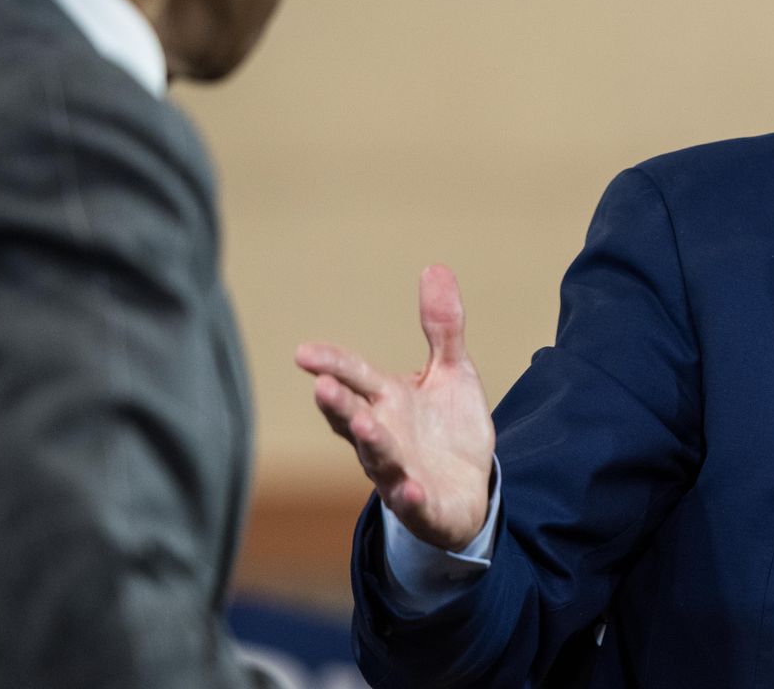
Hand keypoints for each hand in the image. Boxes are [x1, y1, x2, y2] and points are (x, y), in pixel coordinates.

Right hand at [296, 265, 495, 551]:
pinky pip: (412, 504)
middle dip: (339, 404)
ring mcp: (399, 473)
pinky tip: (410, 489)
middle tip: (323, 386)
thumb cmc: (448, 428)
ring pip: (379, 459)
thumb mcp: (452, 371)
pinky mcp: (423, 506)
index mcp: (386, 400)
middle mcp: (383, 437)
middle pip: (354, 418)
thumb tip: (435, 267)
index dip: (332, 364)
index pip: (353, 378)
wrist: (468, 490)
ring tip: (366, 426)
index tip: (304, 353)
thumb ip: (442, 326)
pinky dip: (408, 497)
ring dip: (371, 443)